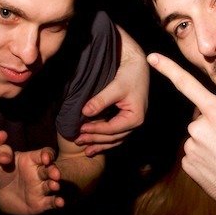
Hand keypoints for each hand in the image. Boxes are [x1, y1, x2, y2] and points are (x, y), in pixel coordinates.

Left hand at [0, 141, 64, 214]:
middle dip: (54, 171)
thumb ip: (0, 153)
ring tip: (54, 186)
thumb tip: (5, 156)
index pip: (44, 154)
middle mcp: (39, 173)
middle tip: (55, 174)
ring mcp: (41, 187)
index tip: (45, 159)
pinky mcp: (41, 202)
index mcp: (31, 160)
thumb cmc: (0, 173)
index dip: (48, 155)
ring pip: (52, 184)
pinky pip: (51, 201)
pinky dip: (57, 202)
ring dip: (55, 184)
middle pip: (51, 169)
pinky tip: (60, 203)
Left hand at [77, 25, 148, 154]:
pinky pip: (116, 133)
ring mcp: (132, 122)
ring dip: (100, 144)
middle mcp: (136, 123)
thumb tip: (85, 112)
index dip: (96, 130)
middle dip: (96, 140)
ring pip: (115, 139)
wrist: (137, 64)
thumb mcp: (116, 86)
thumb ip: (101, 100)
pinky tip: (95, 144)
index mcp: (136, 117)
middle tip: (78, 141)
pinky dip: (105, 139)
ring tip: (86, 150)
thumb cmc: (130, 73)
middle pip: (113, 137)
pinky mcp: (127, 118)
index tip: (81, 129)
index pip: (113, 129)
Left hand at [147, 52, 215, 214]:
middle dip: (213, 124)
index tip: (152, 58)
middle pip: (200, 118)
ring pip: (196, 137)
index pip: (188, 85)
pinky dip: (204, 157)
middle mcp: (199, 128)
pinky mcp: (187, 165)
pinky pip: (193, 153)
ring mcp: (191, 148)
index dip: (168, 69)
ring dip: (209, 142)